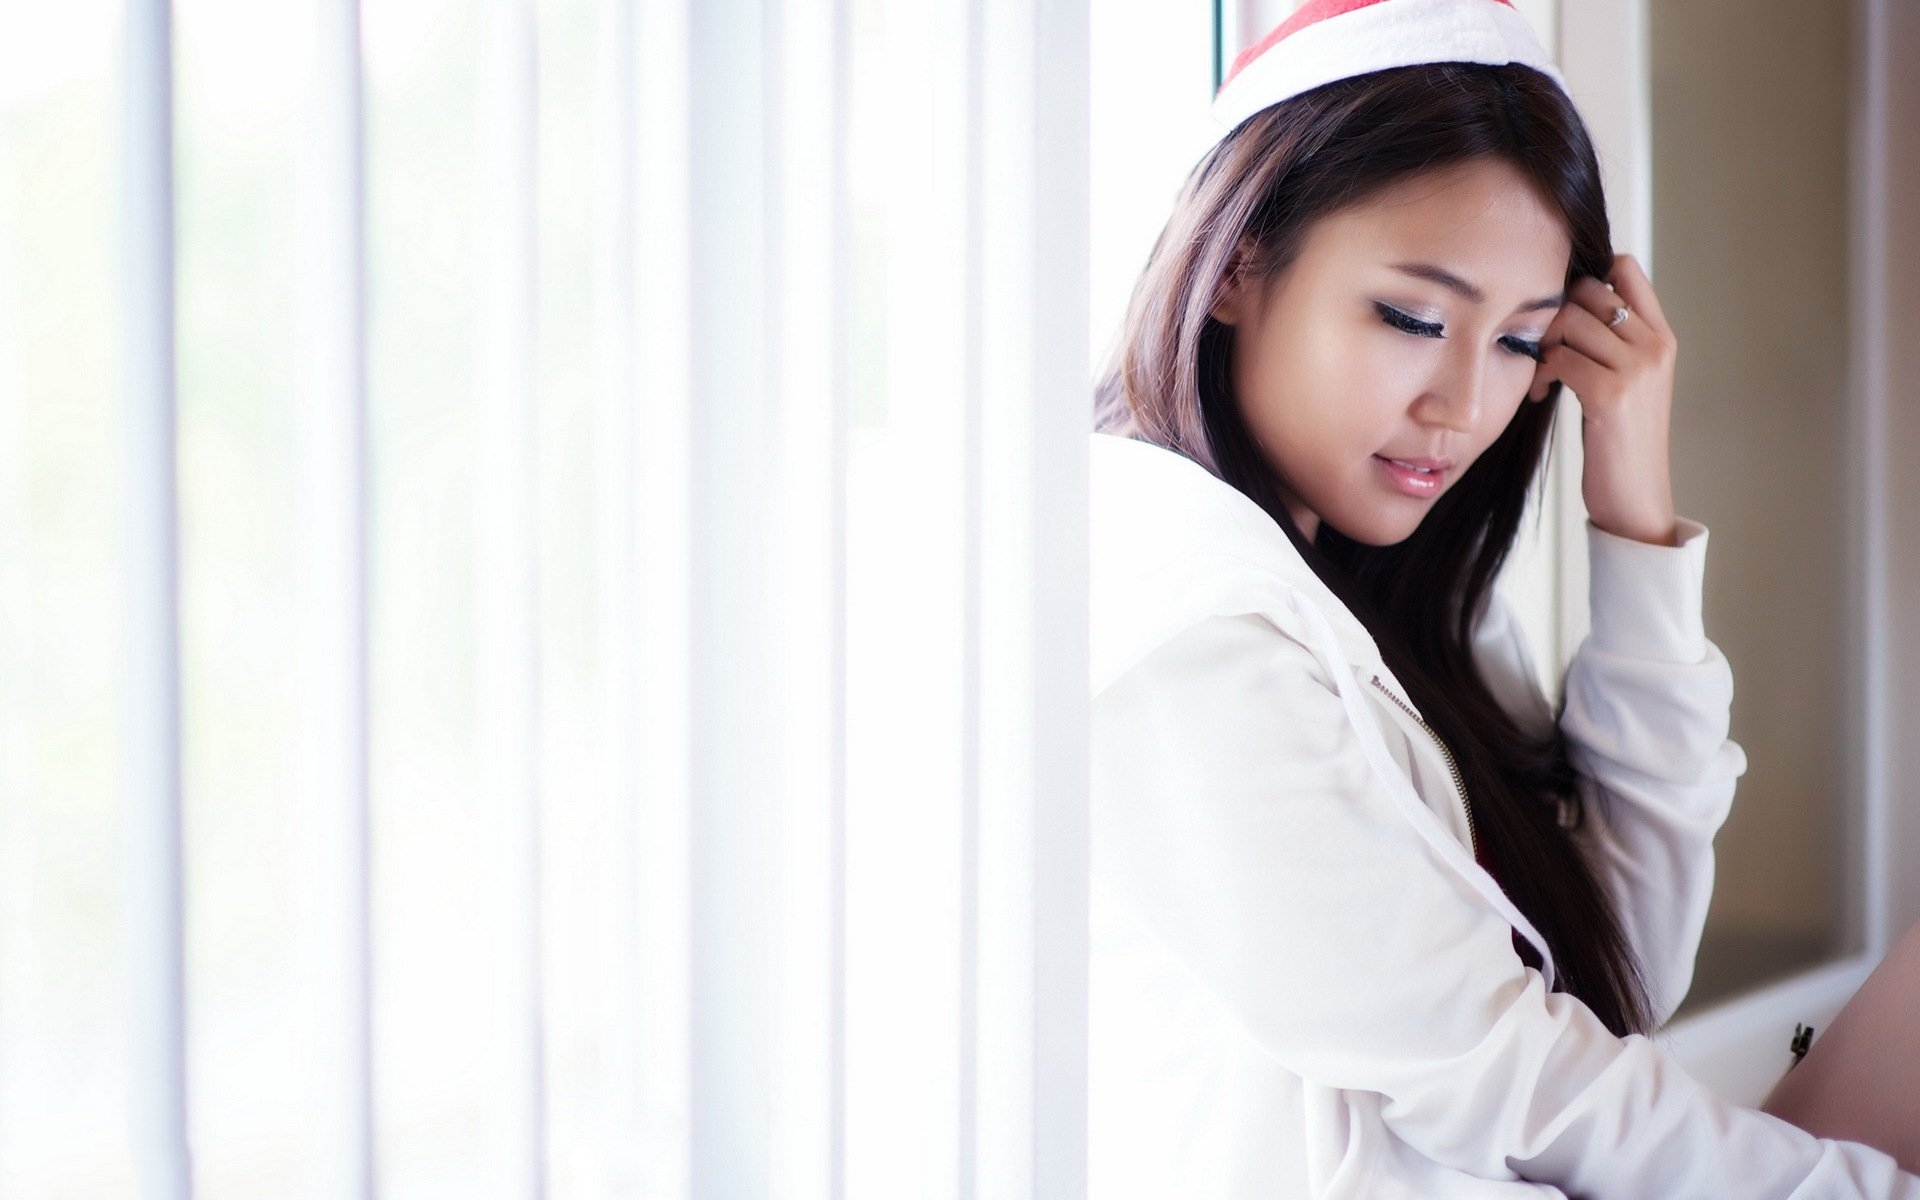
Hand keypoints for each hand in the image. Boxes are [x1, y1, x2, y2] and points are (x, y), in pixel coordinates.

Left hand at [1525, 253, 1678, 546]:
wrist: (1637, 497)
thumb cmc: (1621, 441)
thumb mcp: (1628, 381)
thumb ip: (1613, 342)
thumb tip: (1569, 303)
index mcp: (1662, 336)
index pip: (1625, 268)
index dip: (1586, 276)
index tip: (1562, 313)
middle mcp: (1656, 345)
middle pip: (1589, 290)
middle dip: (1554, 315)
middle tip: (1542, 349)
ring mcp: (1638, 368)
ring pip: (1571, 321)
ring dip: (1543, 346)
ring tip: (1541, 376)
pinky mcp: (1613, 394)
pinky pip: (1562, 358)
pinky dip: (1542, 374)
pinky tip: (1542, 395)